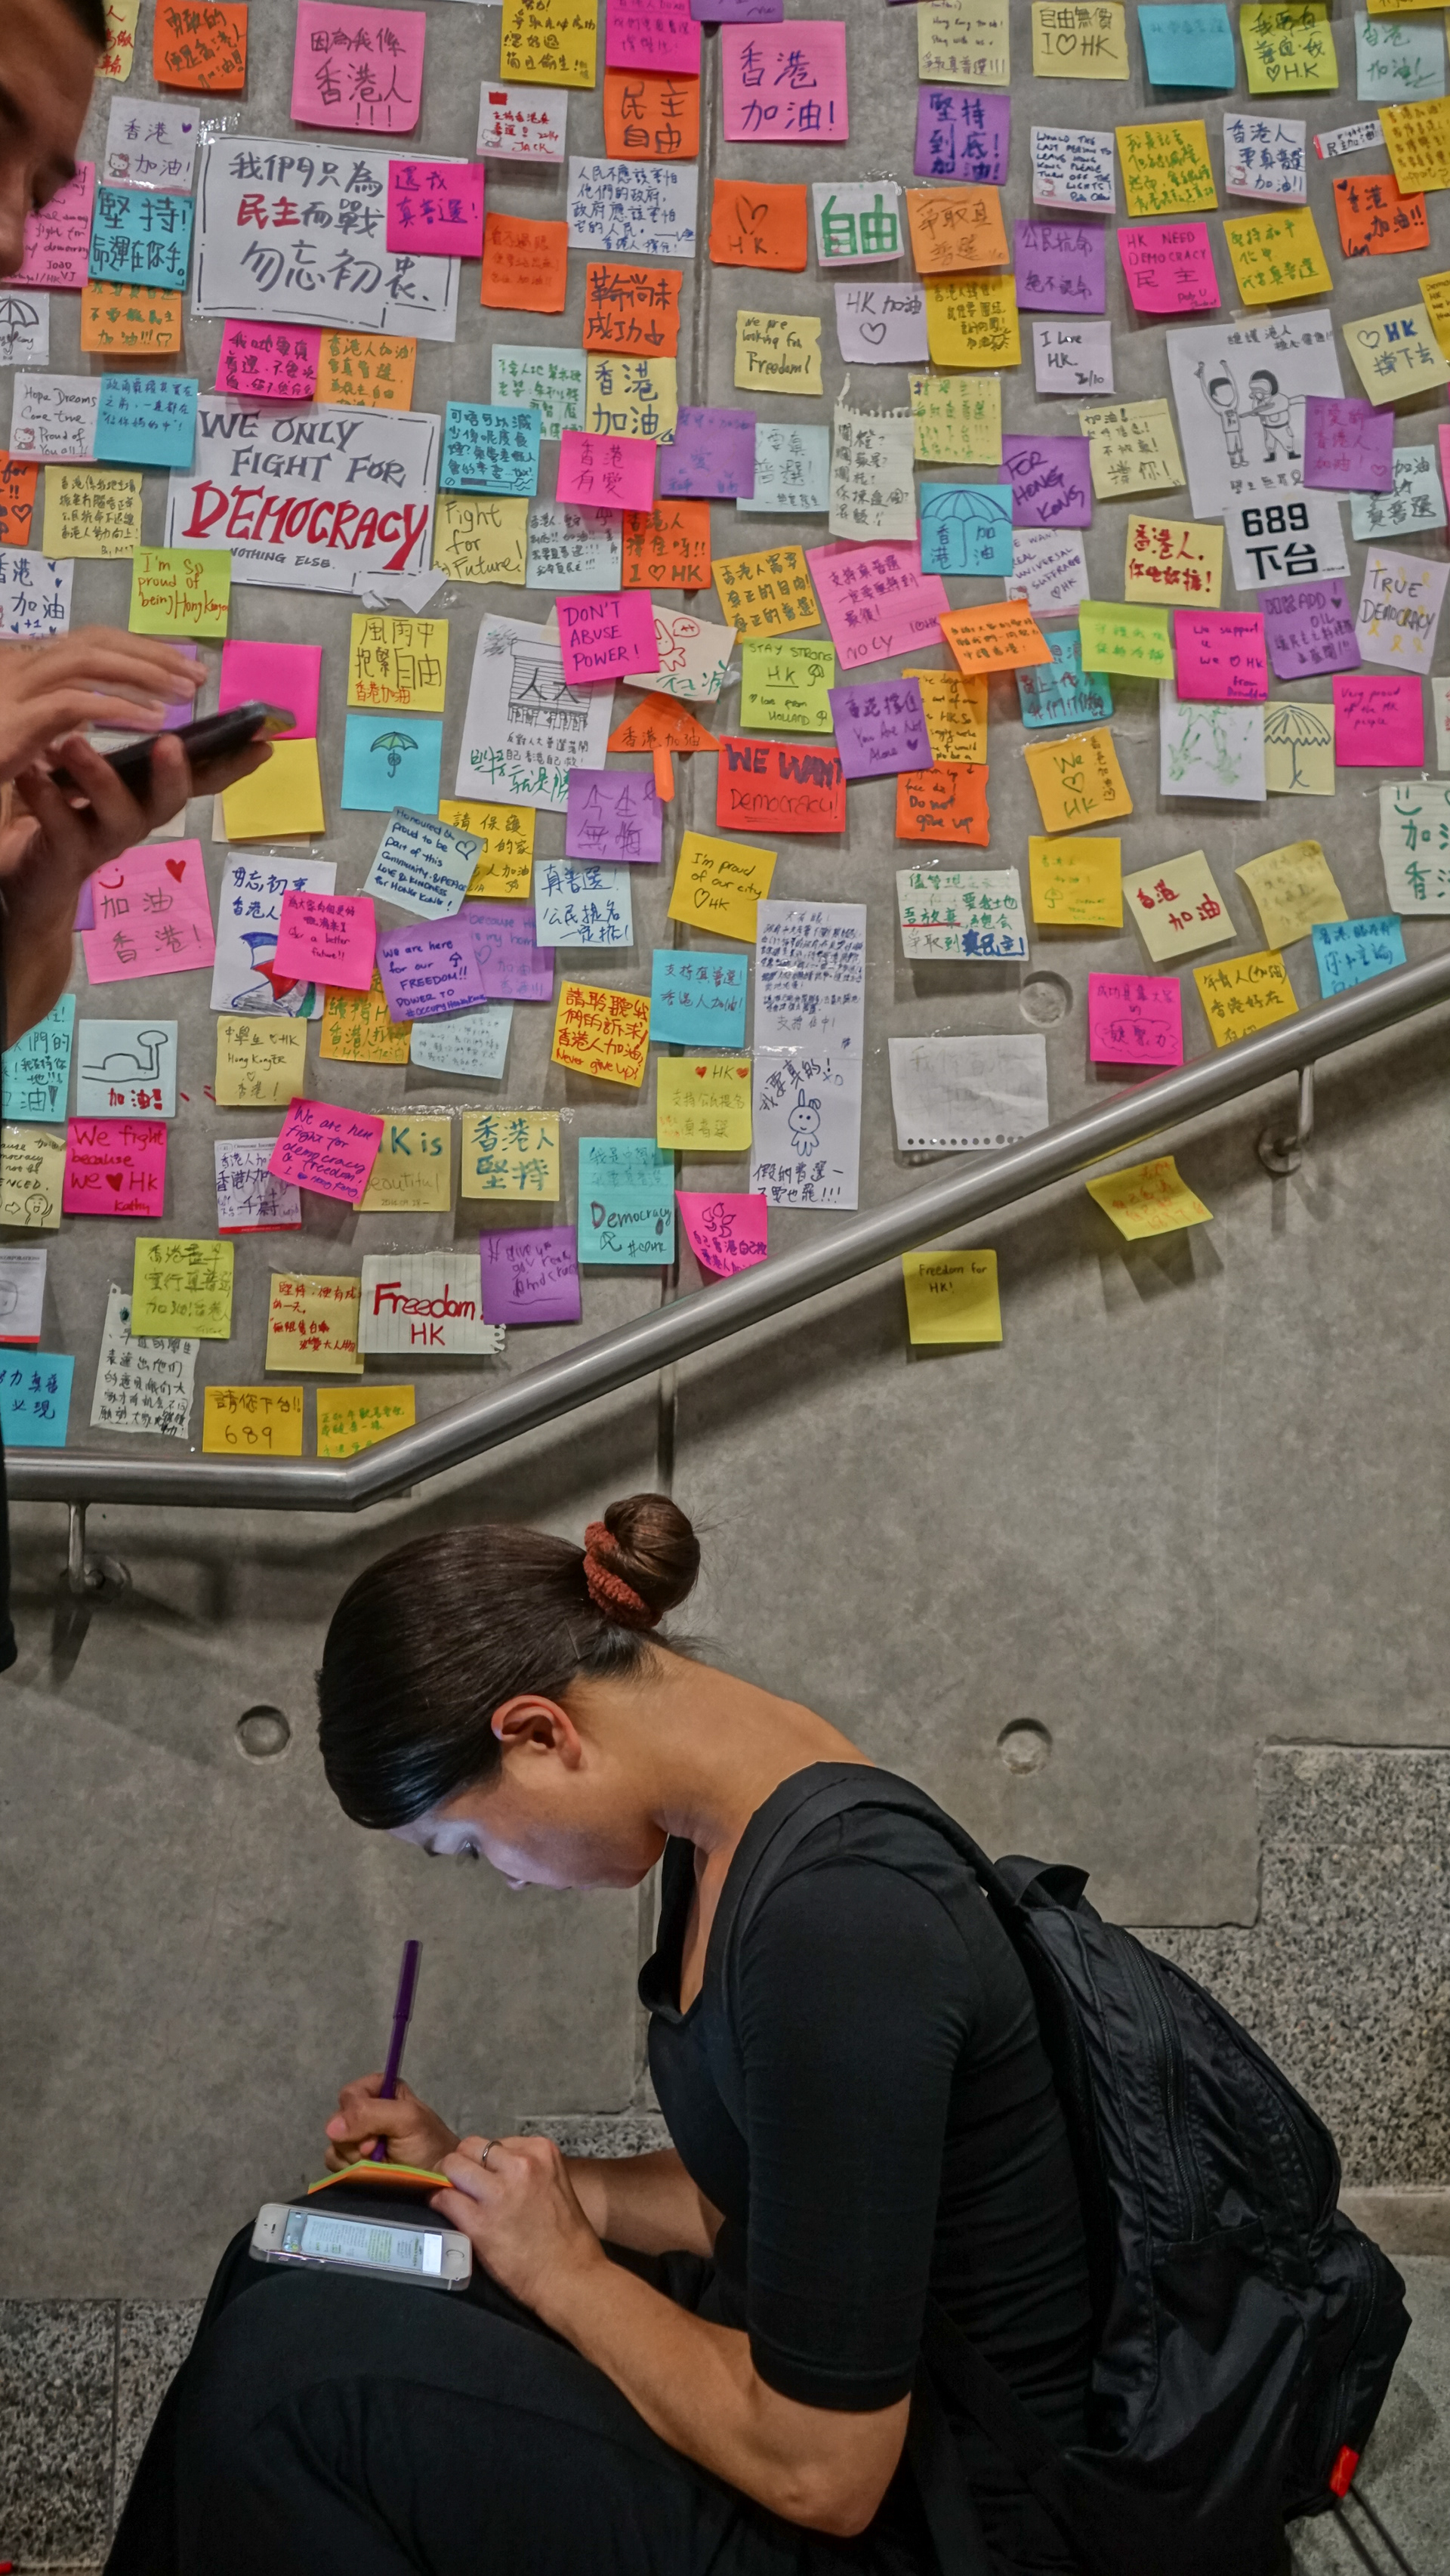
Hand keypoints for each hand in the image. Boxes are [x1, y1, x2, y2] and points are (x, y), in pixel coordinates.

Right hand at [0, 628, 203, 784]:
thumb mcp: (28, 733)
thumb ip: (58, 712)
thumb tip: (99, 707)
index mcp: (23, 666)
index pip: (87, 640)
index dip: (137, 646)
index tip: (181, 662)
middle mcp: (16, 667)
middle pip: (92, 641)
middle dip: (148, 653)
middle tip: (195, 675)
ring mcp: (11, 691)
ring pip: (85, 660)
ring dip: (140, 672)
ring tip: (182, 694)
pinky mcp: (12, 724)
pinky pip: (73, 703)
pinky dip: (117, 707)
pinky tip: (152, 720)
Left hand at [0, 730, 267, 1046]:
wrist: (29, 893)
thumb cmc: (64, 826)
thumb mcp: (92, 784)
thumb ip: (115, 758)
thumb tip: (129, 713)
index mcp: (145, 799)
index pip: (195, 778)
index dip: (229, 762)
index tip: (263, 741)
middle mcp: (132, 824)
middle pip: (168, 804)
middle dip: (174, 775)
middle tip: (172, 744)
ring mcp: (102, 845)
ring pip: (119, 819)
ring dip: (102, 779)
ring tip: (72, 742)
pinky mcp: (65, 860)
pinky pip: (61, 827)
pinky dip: (45, 798)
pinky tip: (31, 773)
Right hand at [324, 2073, 460, 2172]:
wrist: (435, 2181)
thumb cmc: (428, 2145)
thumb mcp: (407, 2119)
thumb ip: (370, 2114)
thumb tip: (331, 2127)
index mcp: (382, 2091)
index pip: (350, 2094)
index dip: (356, 2112)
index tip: (375, 2129)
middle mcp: (367, 2112)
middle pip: (338, 2119)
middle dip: (357, 2138)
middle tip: (377, 2148)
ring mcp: (358, 2138)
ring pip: (335, 2142)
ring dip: (354, 2155)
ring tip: (377, 2160)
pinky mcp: (351, 2162)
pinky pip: (333, 2161)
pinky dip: (348, 2168)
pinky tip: (367, 2171)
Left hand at [432, 2134, 607, 2317]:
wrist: (572, 2278)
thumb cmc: (566, 2238)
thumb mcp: (554, 2185)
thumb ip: (526, 2172)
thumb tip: (492, 2171)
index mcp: (541, 2151)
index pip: (495, 2143)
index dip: (484, 2162)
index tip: (484, 2178)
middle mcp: (519, 2164)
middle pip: (470, 2147)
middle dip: (462, 2164)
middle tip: (461, 2185)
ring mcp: (498, 2192)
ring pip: (452, 2165)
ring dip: (447, 2179)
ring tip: (450, 2196)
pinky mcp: (479, 2222)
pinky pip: (445, 2198)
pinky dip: (439, 2202)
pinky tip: (443, 2210)